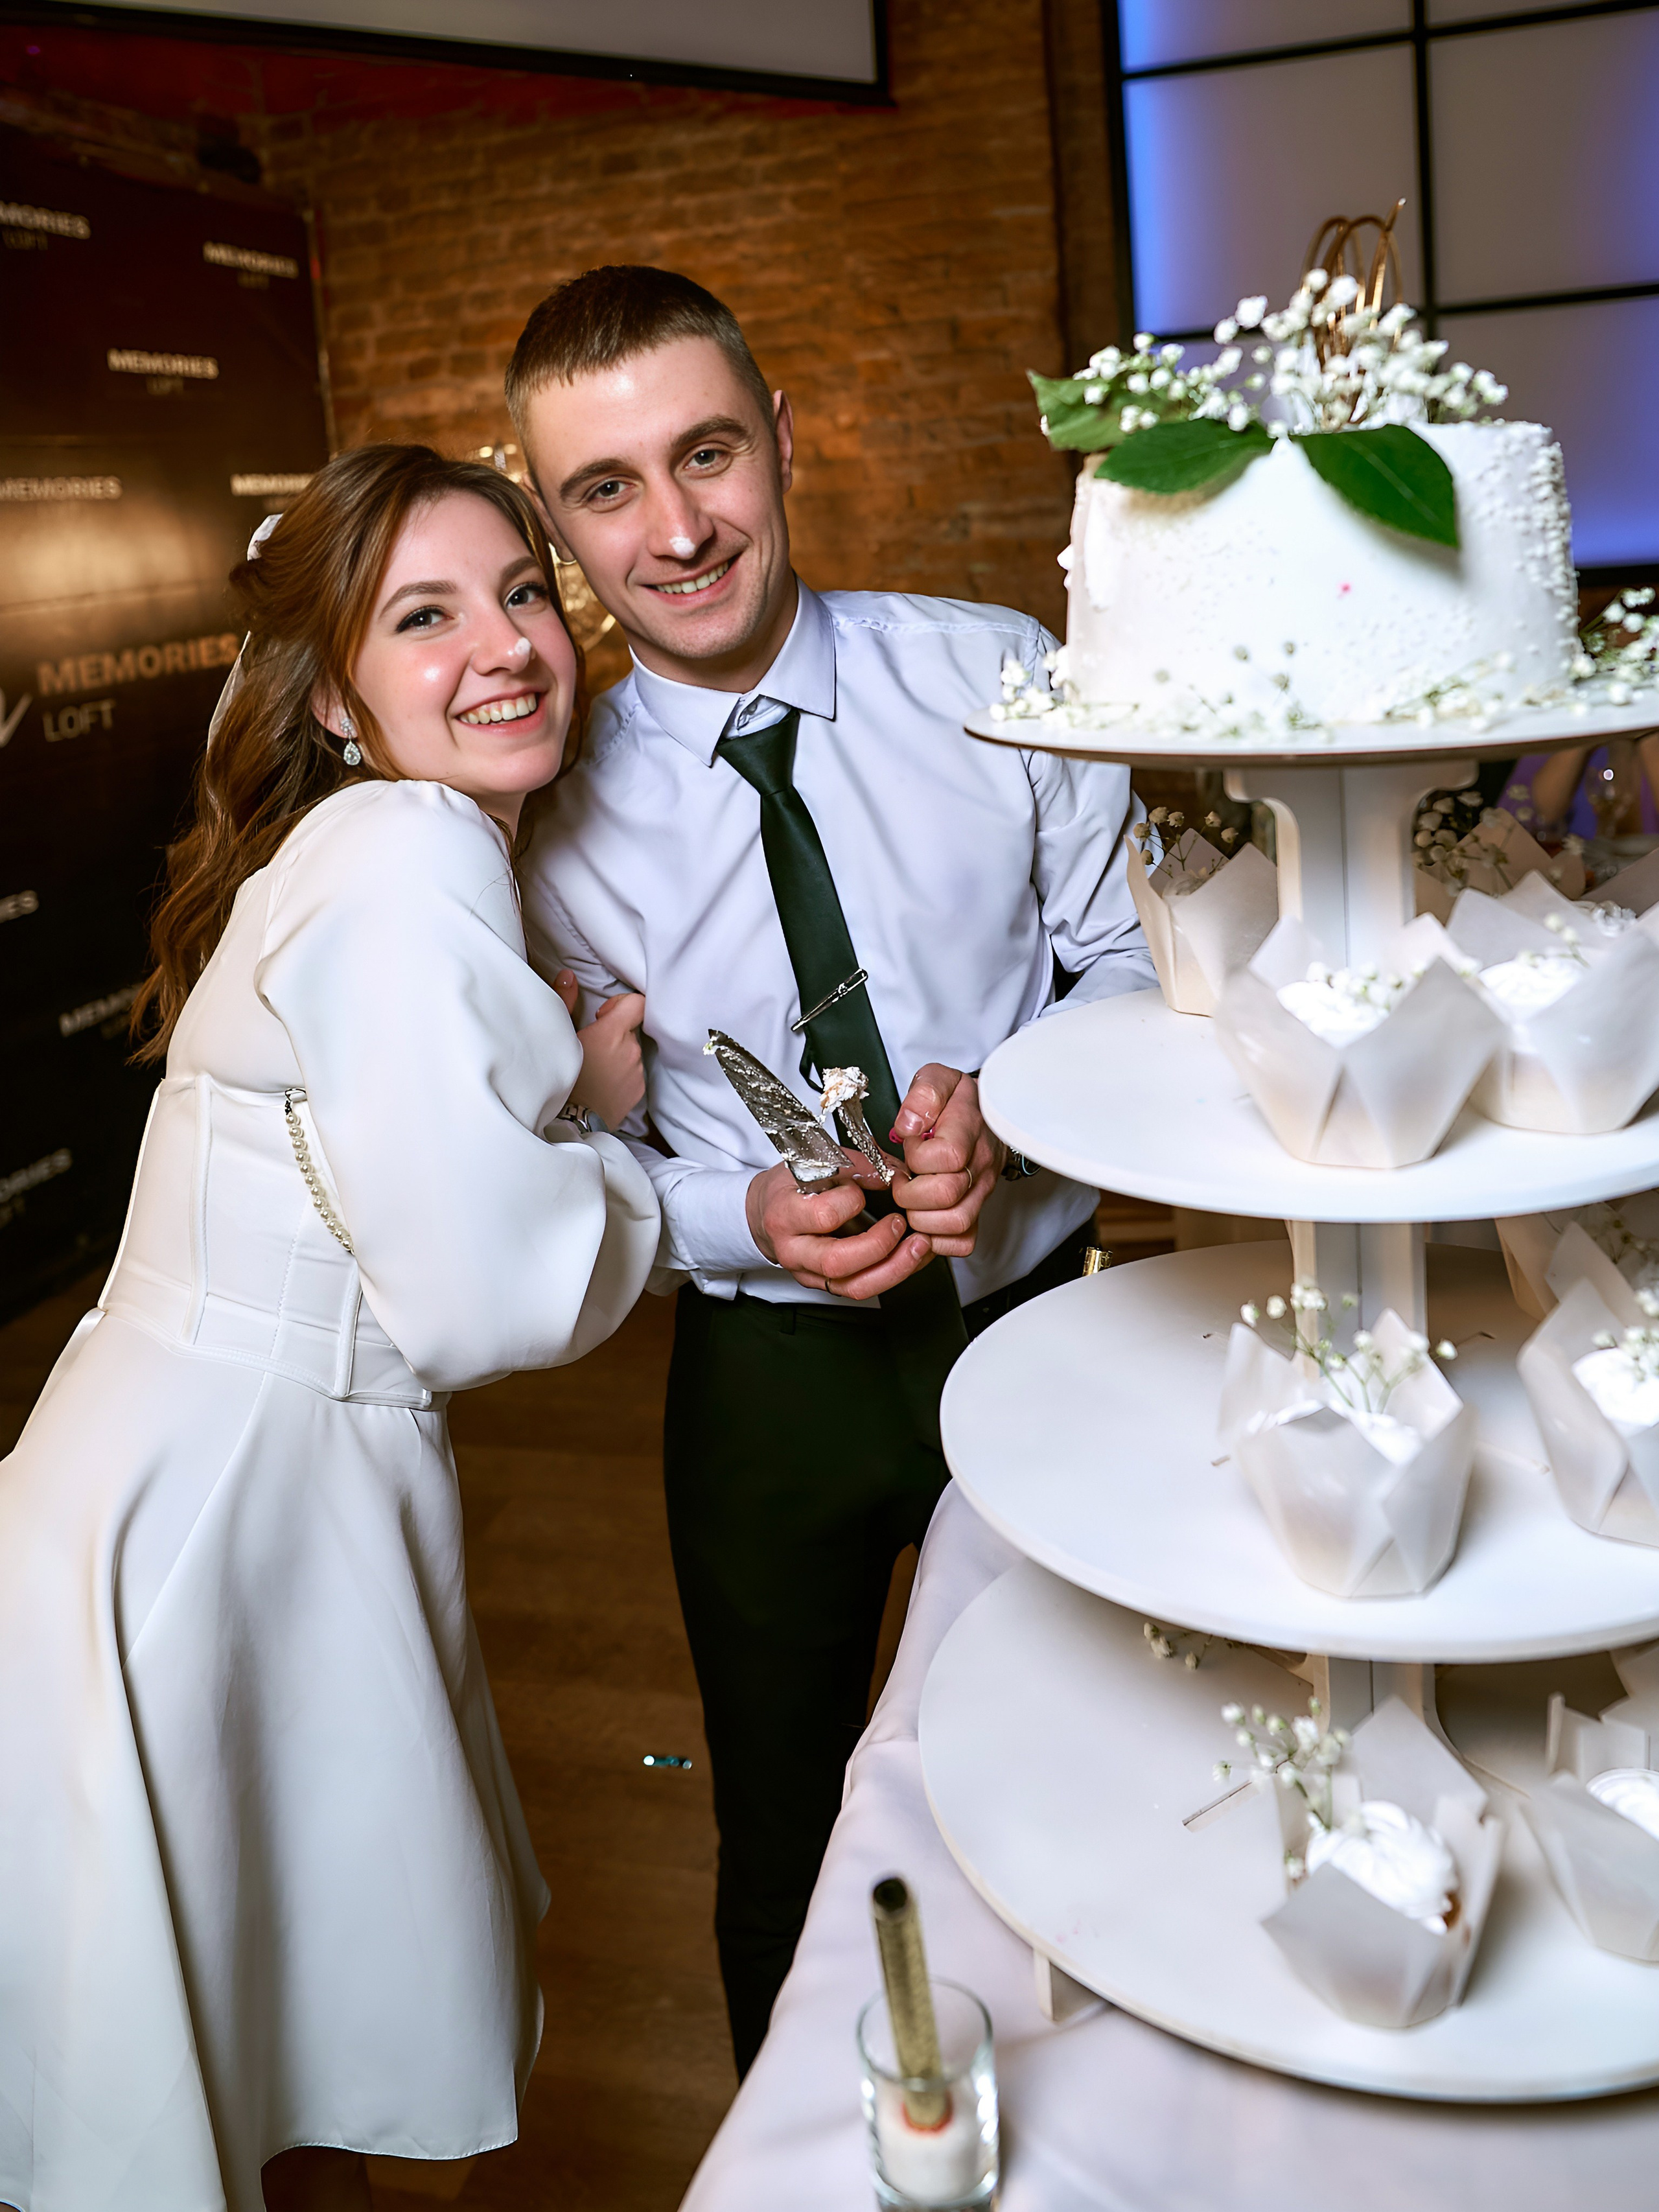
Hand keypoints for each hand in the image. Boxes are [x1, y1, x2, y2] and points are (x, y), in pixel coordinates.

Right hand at [553, 970, 645, 1128]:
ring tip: (595, 1067)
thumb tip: (569, 976)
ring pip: (632, 1051)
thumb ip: (565, 1001)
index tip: (603, 1015)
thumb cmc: (560, 1077)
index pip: (638, 1003)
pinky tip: (602, 1082)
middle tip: (592, 1043)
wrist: (570, 1122)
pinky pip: (634, 1072)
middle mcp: (631, 1051)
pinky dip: (622, 1072)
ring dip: (619, 1053)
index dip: (622, 1004)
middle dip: (615, 1031)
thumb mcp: (558, 1036)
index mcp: (612, 1033)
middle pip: (631, 1029)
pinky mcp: (639, 1091)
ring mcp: (637, 1072)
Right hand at [745, 1157, 934, 1299]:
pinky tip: (913, 1256)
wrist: (766, 1213)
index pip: (823, 1216)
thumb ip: (856, 1166)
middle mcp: (794, 1250)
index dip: (852, 1200)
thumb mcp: (814, 1163)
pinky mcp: (827, 1285)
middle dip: (878, 1245)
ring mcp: (810, 1273)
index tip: (865, 1187)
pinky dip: (894, 1273)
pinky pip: (863, 1288)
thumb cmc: (790, 1186)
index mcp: (785, 1214)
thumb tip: (895, 1173)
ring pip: (855, 1286)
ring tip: (919, 1246)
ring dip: (895, 1268)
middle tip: (899, 1223)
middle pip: (837, 1262)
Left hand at [887, 1065, 1003, 1258]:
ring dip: (922, 1218)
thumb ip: (925, 1094)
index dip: (918, 1157)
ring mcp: (981, 1190)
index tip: (910, 1147)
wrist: (985, 1115)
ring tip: (911, 1201)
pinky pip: (963, 1241)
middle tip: (902, 1181)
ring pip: (957, 1222)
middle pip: (948, 1194)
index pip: (947, 1156)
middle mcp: (981, 1164)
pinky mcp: (977, 1210)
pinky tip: (924, 1221)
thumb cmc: (956, 1102)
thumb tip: (910, 1124)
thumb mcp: (938, 1079)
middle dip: (911, 1192)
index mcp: (969, 1130)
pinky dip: (938, 1239)